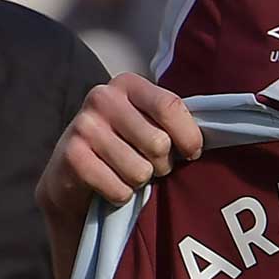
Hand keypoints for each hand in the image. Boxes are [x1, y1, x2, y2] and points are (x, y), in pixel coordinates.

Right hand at [36, 74, 201, 216]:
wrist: (73, 171)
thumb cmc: (124, 144)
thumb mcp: (147, 121)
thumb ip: (173, 120)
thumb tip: (207, 138)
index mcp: (128, 83)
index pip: (169, 106)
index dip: (188, 136)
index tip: (192, 152)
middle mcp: (102, 98)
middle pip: (159, 143)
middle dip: (163, 164)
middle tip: (152, 165)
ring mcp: (83, 126)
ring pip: (140, 171)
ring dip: (140, 181)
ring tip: (129, 173)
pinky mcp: (71, 157)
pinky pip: (119, 189)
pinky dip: (121, 194)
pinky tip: (111, 184)